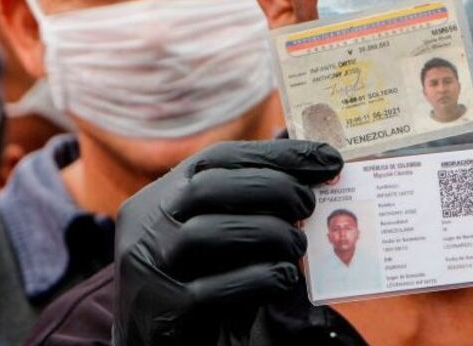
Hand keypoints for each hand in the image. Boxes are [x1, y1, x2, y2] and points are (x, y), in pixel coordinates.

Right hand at [113, 140, 342, 345]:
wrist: (158, 342)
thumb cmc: (200, 278)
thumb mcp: (219, 232)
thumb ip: (248, 195)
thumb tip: (299, 146)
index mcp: (162, 195)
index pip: (217, 158)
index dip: (276, 155)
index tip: (327, 158)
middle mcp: (146, 223)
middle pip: (208, 187)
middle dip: (273, 188)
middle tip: (310, 202)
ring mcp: (148, 265)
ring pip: (207, 233)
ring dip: (268, 233)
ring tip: (298, 244)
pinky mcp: (160, 309)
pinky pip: (213, 288)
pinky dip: (258, 278)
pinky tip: (285, 278)